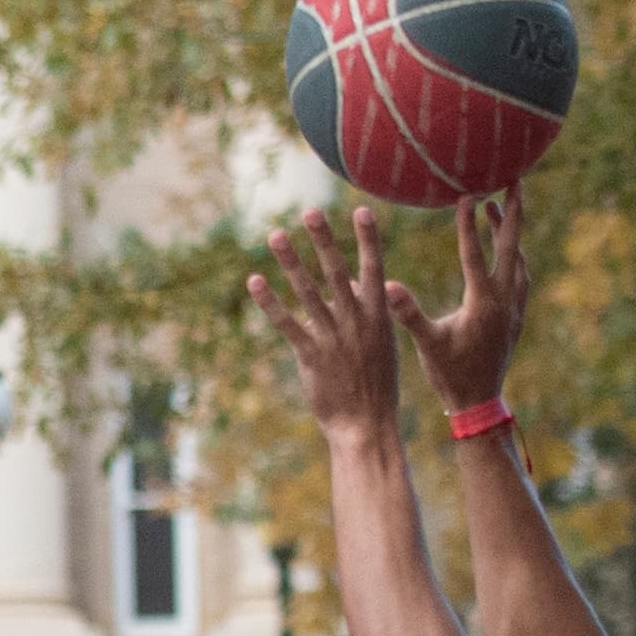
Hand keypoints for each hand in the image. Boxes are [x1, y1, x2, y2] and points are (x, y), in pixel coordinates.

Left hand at [252, 209, 405, 437]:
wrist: (367, 425)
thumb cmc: (376, 383)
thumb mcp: (381, 343)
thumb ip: (364, 309)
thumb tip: (345, 280)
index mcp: (378, 316)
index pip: (374, 270)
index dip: (368, 240)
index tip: (362, 210)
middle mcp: (355, 321)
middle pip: (336, 273)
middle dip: (324, 240)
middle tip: (310, 211)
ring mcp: (332, 338)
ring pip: (308, 293)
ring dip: (290, 262)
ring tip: (275, 235)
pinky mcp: (311, 356)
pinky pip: (286, 324)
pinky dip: (270, 302)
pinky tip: (255, 282)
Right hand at [396, 190, 530, 413]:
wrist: (480, 403)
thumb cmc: (450, 375)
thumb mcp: (426, 345)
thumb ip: (408, 314)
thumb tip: (388, 285)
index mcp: (482, 304)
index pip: (475, 254)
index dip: (469, 224)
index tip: (467, 195)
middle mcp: (505, 301)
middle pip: (513, 246)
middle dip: (513, 212)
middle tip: (514, 179)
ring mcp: (514, 308)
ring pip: (518, 259)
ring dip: (510, 232)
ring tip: (497, 208)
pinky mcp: (516, 316)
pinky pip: (520, 275)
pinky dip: (514, 255)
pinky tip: (506, 251)